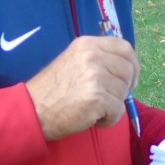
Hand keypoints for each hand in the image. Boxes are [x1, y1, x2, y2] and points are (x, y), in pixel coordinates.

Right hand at [25, 36, 139, 140]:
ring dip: (113, 105)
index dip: (132, 64)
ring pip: (124, 92)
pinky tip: (93, 119)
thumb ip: (98, 59)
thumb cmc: (52, 90)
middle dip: (123, 88)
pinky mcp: (97, 97)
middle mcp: (93, 56)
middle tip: (108, 99)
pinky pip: (118, 111)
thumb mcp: (73, 61)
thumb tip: (127, 69)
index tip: (130, 79)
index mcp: (87, 44)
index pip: (124, 47)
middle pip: (128, 70)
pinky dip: (109, 119)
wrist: (31, 110)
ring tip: (94, 109)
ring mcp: (95, 76)